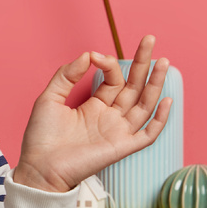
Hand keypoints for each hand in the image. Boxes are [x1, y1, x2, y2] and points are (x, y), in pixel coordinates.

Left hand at [12, 35, 171, 193]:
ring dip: (155, 84)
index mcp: (94, 106)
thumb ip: (66, 75)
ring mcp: (118, 132)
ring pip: (144, 104)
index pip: (113, 80)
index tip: (95, 55)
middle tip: (150, 39)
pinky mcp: (122, 147)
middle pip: (134, 87)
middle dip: (143, 64)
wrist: (39, 168)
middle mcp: (110, 117)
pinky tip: (167, 99)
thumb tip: (88, 54)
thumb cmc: (41, 138)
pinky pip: (148, 134)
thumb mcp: (49, 98)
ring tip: (163, 61)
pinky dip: (160, 119)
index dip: (108, 64)